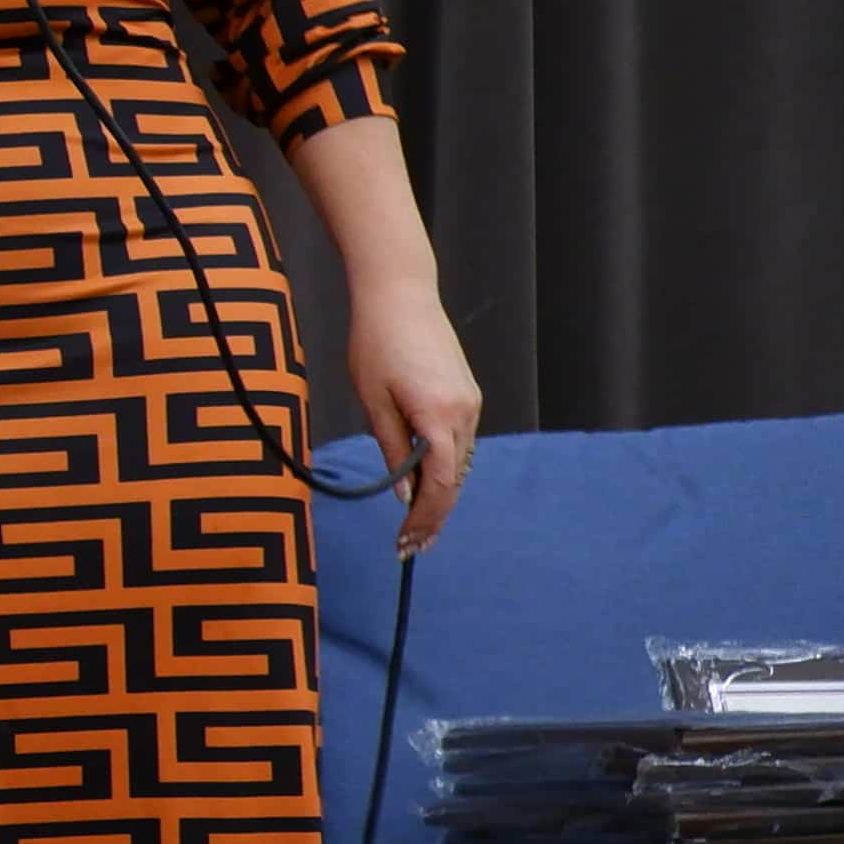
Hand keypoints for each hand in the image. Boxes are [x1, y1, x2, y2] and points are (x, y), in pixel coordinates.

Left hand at [345, 281, 483, 554]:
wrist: (400, 296)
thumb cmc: (374, 344)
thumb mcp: (372, 401)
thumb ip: (391, 449)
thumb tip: (403, 495)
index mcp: (439, 417)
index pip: (438, 485)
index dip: (424, 519)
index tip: (406, 544)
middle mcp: (464, 414)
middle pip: (453, 480)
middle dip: (434, 516)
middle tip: (411, 548)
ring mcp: (471, 404)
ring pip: (458, 463)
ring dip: (439, 494)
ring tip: (416, 526)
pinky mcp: (468, 395)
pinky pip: (458, 443)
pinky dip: (443, 467)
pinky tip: (423, 483)